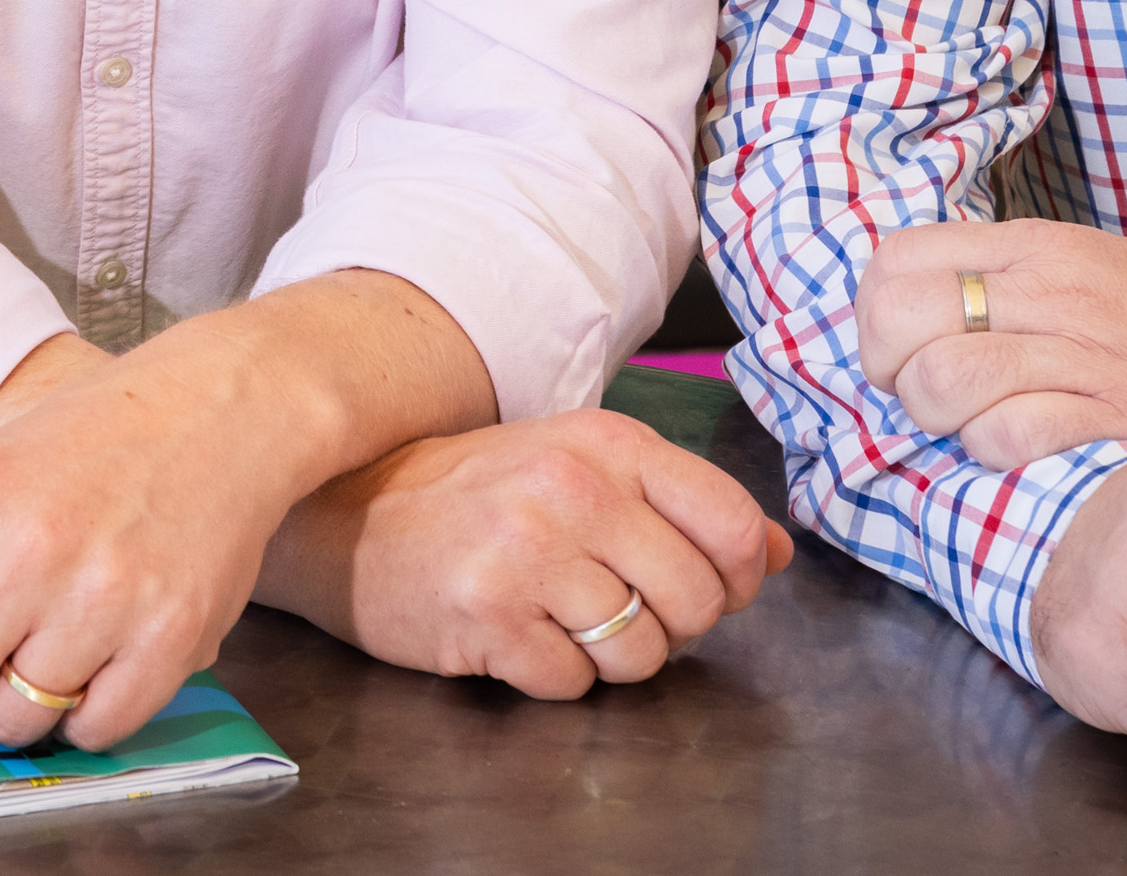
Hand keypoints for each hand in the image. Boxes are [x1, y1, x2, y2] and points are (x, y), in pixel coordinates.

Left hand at [0, 340, 307, 755]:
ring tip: (37, 650)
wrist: (221, 408)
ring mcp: (105, 599)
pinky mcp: (171, 638)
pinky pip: (94, 731)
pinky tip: (92, 661)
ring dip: (10, 708)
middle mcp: (31, 552)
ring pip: (11, 724)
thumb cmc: (89, 440)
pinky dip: (83, 716)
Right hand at [272, 408, 793, 696]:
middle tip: (621, 611)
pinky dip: (554, 675)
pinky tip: (518, 637)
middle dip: (673, 627)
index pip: (731, 523)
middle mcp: (573, 488)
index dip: (740, 577)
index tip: (711, 589)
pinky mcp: (488, 614)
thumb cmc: (475, 493)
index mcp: (608, 443)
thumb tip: (779, 553)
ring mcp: (528, 551)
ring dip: (613, 658)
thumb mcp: (582, 468)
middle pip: (696, 600)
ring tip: (563, 622)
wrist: (347, 515)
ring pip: (641, 653)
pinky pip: (572, 682)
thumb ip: (682, 504)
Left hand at [857, 220, 1126, 467]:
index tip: (896, 344)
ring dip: (934, 415)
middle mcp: (1054, 295)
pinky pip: (1004, 437)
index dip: (876, 311)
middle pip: (905, 320)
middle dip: (889, 367)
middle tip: (918, 391)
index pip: (900, 259)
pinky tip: (1011, 448)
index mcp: (1039, 248)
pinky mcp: (1108, 422)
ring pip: (943, 381)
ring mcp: (1082, 359)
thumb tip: (902, 294)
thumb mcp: (1087, 263)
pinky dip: (988, 451)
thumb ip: (1003, 271)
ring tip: (964, 423)